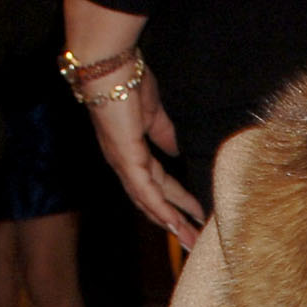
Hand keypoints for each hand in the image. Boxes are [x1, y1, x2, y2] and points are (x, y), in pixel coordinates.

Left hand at [64, 0, 205, 240]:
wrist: (110, 66)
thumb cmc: (129, 81)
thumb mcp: (154, 113)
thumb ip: (163, 134)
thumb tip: (175, 150)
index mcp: (130, 152)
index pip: (156, 184)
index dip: (176, 200)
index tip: (196, 213)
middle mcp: (124, 163)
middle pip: (152, 200)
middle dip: (174, 221)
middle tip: (194, 241)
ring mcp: (124, 164)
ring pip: (149, 202)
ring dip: (170, 223)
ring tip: (191, 240)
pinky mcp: (126, 159)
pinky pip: (145, 191)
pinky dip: (160, 209)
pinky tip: (175, 224)